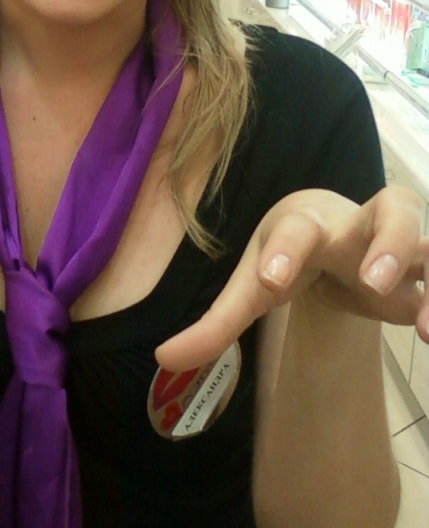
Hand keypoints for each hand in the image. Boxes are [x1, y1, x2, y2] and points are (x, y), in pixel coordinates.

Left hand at [155, 185, 428, 371]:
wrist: (331, 232)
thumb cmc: (288, 257)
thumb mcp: (253, 286)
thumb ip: (215, 324)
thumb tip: (164, 358)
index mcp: (305, 224)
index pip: (294, 231)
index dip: (283, 253)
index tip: (270, 281)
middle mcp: (357, 225)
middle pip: (387, 209)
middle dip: (385, 241)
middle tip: (372, 278)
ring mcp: (397, 244)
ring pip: (424, 234)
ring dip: (427, 264)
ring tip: (423, 321)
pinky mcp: (422, 272)